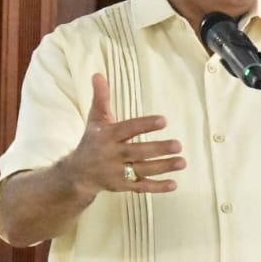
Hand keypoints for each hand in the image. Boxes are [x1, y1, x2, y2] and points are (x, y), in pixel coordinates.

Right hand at [59, 73, 184, 194]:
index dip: (145, 125)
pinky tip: (174, 184)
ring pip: (142, 170)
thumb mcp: (95, 119)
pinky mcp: (122, 186)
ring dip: (163, 167)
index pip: (128, 129)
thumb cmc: (92, 141)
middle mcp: (112, 155)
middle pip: (137, 152)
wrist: (77, 173)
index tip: (164, 121)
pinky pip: (141, 187)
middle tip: (178, 145)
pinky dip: (157, 187)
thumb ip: (101, 98)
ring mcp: (117, 172)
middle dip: (158, 149)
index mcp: (107, 136)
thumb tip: (98, 74)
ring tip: (182, 162)